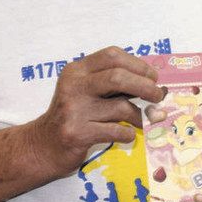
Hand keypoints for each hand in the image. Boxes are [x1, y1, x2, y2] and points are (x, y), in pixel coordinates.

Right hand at [24, 46, 166, 175]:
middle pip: (118, 77)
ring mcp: (74, 110)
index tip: (152, 77)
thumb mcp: (87, 91)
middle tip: (158, 96)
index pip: (112, 55)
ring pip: (121, 107)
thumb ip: (114, 84)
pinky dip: (128, 133)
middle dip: (145, 86)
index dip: (138, 65)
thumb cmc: (74, 115)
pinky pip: (116, 131)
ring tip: (144, 121)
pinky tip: (127, 134)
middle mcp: (73, 86)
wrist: (44, 145)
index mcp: (77, 70)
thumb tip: (157, 85)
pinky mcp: (77, 133)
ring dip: (140, 115)